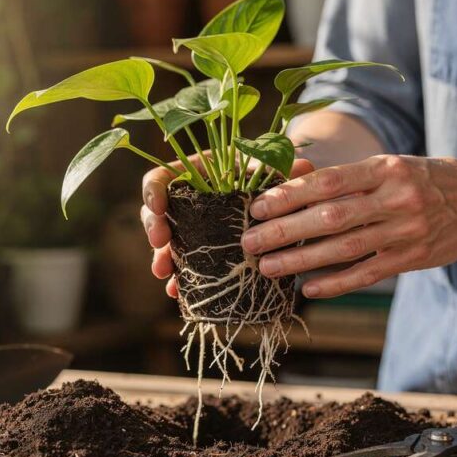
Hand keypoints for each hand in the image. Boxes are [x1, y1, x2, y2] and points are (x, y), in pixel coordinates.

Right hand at [142, 158, 315, 297]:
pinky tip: (177, 290)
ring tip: (164, 273)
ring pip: (164, 240)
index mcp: (196, 173)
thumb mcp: (274, 172)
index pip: (162, 177)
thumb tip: (303, 166)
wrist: (279, 206)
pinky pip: (181, 263)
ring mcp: (191, 227)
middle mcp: (187, 200)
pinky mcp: (199, 251)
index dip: (154, 190)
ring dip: (160, 256)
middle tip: (160, 242)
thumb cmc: (272, 181)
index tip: (159, 206)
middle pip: (156, 210)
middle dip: (153, 226)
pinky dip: (178, 277)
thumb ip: (282, 168)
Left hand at [241, 155, 456, 297]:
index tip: (258, 206)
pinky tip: (308, 288)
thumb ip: (349, 178)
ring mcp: (405, 231)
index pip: (329, 182)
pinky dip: (336, 283)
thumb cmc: (426, 178)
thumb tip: (295, 183)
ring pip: (344, 249)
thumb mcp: (391, 165)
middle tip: (249, 241)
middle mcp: (396, 198)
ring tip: (267, 267)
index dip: (290, 195)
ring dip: (301, 260)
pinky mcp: (412, 259)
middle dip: (285, 231)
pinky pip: (367, 274)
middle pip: (330, 217)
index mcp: (386, 168)